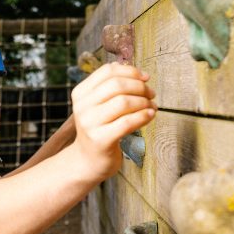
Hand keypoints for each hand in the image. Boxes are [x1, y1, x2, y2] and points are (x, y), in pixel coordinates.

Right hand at [69, 63, 155, 180]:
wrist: (87, 161)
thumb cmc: (99, 130)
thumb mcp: (98, 105)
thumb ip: (111, 87)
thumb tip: (136, 71)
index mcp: (81, 93)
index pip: (108, 72)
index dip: (130, 71)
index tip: (145, 77)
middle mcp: (82, 106)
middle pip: (117, 85)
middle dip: (140, 87)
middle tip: (151, 94)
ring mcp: (90, 123)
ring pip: (123, 102)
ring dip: (144, 102)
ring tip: (152, 106)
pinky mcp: (101, 140)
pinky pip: (127, 122)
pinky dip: (143, 116)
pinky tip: (150, 115)